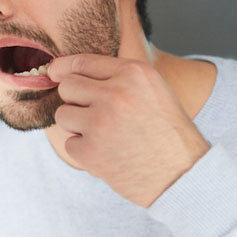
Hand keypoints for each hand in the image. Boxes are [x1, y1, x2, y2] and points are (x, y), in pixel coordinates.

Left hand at [47, 55, 209, 206]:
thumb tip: (70, 72)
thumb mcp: (153, 90)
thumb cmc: (167, 132)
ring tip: (104, 135)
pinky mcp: (90, 151)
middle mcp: (115, 94)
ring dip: (77, 126)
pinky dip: (84, 152)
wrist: (182, 174)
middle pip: (67, 87)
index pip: (82, 62)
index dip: (62, 68)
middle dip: (74, 99)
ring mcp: (100, 123)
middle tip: (94, 114)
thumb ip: (118, 77)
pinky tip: (108, 154)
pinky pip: (70, 144)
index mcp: (133, 73)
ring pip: (63, 114)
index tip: (54, 72)